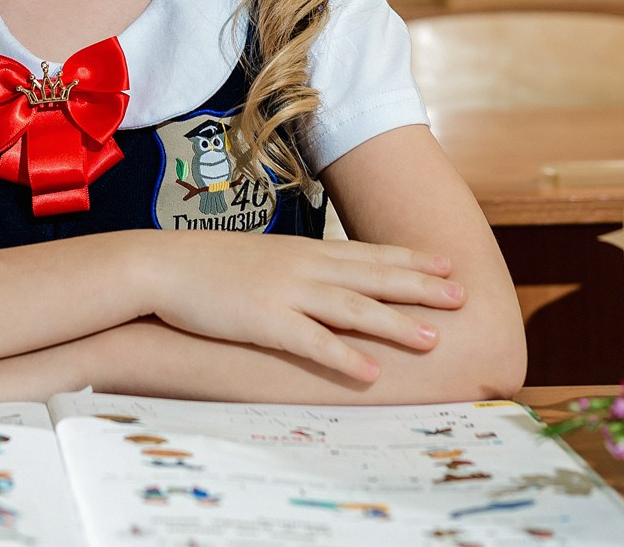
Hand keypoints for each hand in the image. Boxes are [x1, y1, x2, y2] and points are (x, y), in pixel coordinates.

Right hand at [131, 230, 463, 382]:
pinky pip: (312, 342)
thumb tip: (321, 283)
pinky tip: (372, 370)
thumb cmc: (206, 266)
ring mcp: (286, 292)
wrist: (161, 265)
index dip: (409, 258)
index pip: (367, 253)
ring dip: (396, 322)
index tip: (446, 263)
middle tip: (462, 294)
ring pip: (353, 307)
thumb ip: (294, 270)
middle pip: (372, 275)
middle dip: (421, 286)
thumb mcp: (261, 260)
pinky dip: (345, 356)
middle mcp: (303, 267)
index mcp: (303, 251)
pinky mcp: (264, 320)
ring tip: (434, 337)